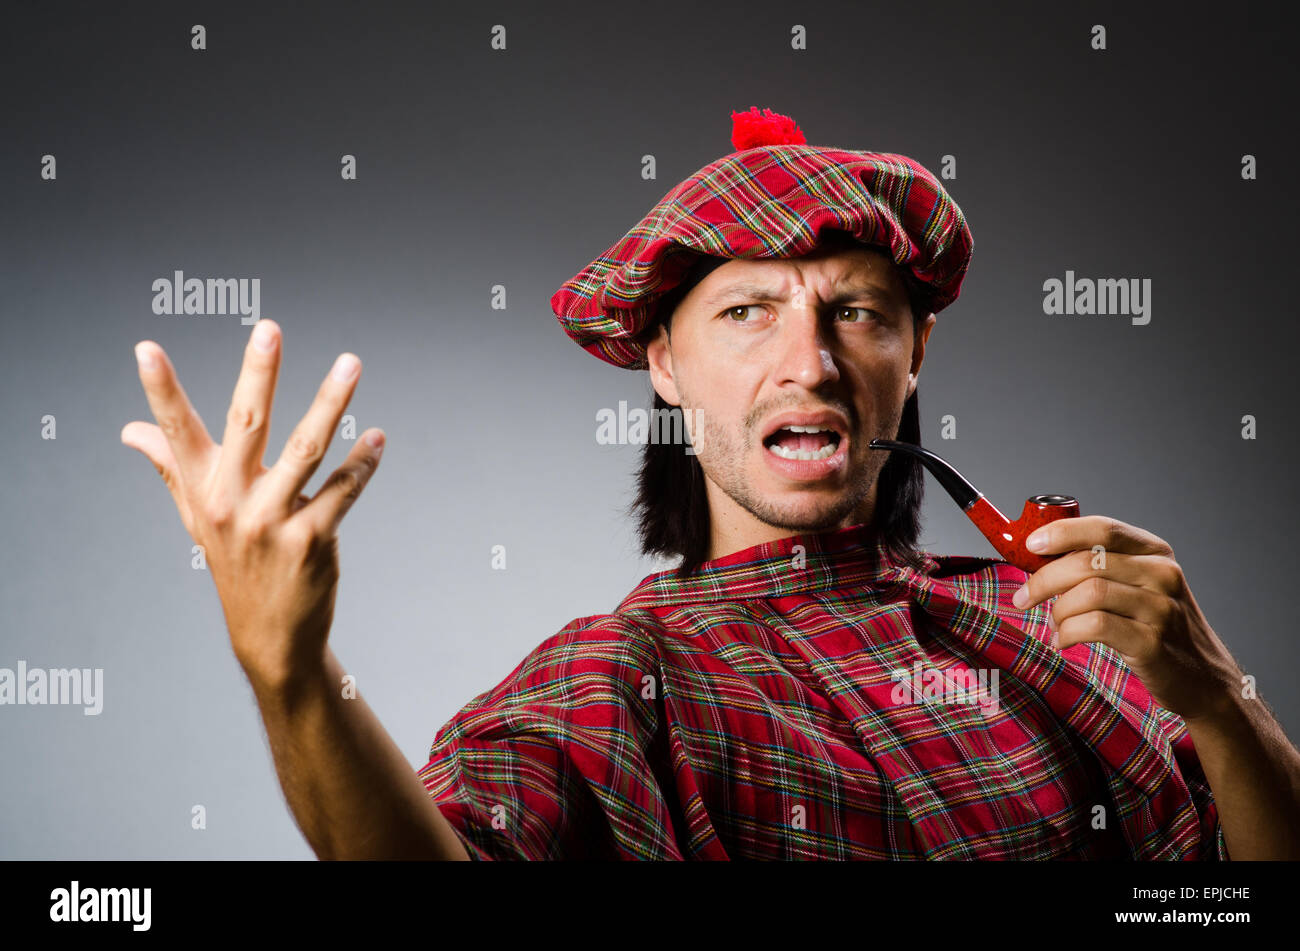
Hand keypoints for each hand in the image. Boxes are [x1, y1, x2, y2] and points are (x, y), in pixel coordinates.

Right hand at [121, 319, 384, 690]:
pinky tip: (376, 437)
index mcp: (202, 490)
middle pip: (247, 425)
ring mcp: (272, 522)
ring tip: (350, 363)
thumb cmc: (233, 562)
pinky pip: (341, 491)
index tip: (145, 348)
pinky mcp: (311, 540)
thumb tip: (130, 430)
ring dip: (330, 403)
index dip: (160, 391)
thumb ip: (170, 466)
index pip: (176, 432)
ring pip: (305, 450)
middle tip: (268, 330)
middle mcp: (232, 502)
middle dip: (258, 375)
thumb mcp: (196, 516)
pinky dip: (361, 463)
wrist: (268, 634)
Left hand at [1011, 515, 1243, 722]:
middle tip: (1023, 598)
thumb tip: (1038, 556)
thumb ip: (1102, 566)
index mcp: (1156, 552)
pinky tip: (1063, 641)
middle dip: (1043, 580)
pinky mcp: (1153, 642)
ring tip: (1055, 626)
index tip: (1030, 545)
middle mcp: (1162, 574)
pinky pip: (1094, 626)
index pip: (1102, 528)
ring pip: (1088, 593)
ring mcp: (1161, 608)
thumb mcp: (1140, 586)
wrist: (1204, 679)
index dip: (1061, 533)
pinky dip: (1067, 633)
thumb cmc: (1157, 628)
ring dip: (1057, 611)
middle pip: (1087, 562)